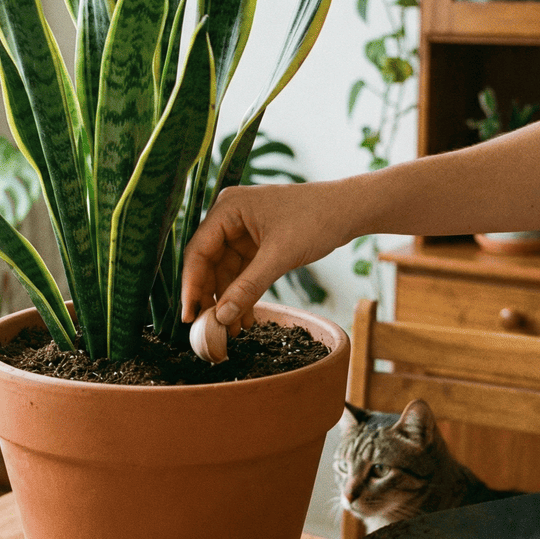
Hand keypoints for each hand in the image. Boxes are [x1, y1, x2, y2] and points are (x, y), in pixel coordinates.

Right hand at [179, 182, 349, 328]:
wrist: (350, 210)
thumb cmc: (317, 219)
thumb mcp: (280, 256)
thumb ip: (248, 287)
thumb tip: (222, 317)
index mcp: (228, 208)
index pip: (199, 251)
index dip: (192, 286)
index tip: (189, 315)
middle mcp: (230, 217)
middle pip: (209, 263)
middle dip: (212, 296)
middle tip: (211, 328)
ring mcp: (243, 230)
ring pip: (226, 271)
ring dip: (229, 299)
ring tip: (232, 329)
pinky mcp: (257, 242)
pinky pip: (243, 272)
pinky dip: (244, 293)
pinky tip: (246, 316)